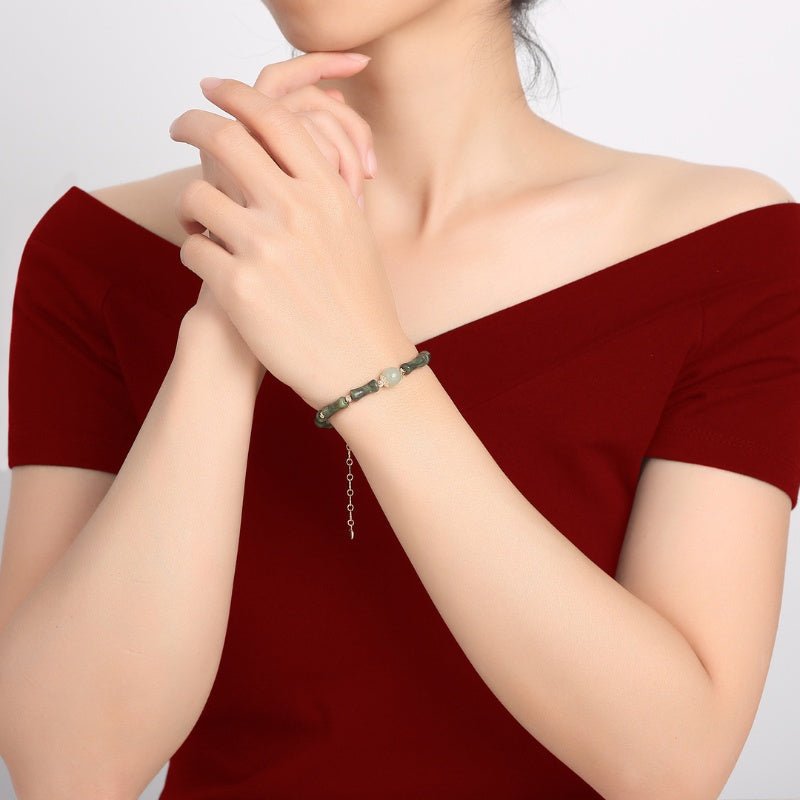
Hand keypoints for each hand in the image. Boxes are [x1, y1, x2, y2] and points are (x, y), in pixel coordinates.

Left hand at [168, 64, 414, 410]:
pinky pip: (192, 247)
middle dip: (192, 123)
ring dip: (189, 204)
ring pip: (196, 194)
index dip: (236, 95)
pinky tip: (212, 267)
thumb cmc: (358, 301)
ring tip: (199, 221)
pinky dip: (196, 251)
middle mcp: (297, 211)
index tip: (213, 91)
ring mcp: (265, 248)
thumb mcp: (353, 232)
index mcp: (328, 193)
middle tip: (180, 127)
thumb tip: (286, 146)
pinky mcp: (238, 288)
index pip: (274, 119)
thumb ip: (322, 187)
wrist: (362, 365)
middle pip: (225, 139)